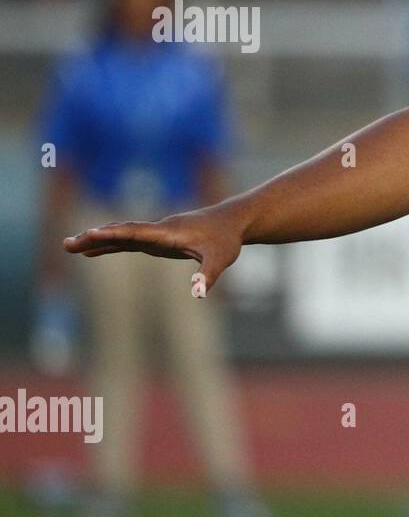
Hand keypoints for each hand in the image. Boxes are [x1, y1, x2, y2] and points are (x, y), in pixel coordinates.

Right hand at [63, 202, 246, 295]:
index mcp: (169, 232)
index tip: (90, 234)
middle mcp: (158, 230)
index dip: (113, 234)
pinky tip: (92, 251)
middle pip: (121, 232)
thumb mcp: (222, 259)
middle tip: (67, 243)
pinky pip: (128, 242)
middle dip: (94, 237)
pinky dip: (109, 245)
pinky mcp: (158, 240)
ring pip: (121, 236)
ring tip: (69, 246)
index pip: (136, 232)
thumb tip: (198, 294)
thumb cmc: (227, 240)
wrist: (233, 222)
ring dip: (96, 240)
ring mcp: (156, 234)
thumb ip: (208, 275)